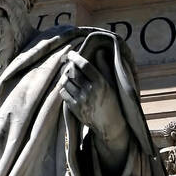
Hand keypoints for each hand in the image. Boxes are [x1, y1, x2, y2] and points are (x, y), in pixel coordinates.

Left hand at [59, 51, 129, 174]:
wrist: (109, 124)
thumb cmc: (112, 101)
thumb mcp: (112, 84)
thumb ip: (104, 67)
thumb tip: (99, 52)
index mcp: (101, 83)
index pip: (84, 65)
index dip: (76, 57)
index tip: (71, 53)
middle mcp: (90, 91)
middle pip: (73, 73)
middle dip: (68, 67)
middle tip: (68, 64)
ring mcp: (81, 100)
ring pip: (66, 82)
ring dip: (65, 77)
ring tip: (68, 75)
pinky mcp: (74, 108)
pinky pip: (63, 93)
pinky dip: (64, 88)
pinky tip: (69, 87)